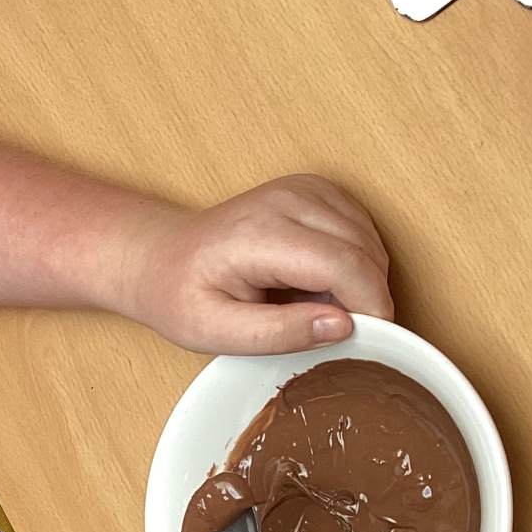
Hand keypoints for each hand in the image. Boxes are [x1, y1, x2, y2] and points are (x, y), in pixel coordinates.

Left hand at [114, 174, 392, 354]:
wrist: (161, 258)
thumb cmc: (180, 296)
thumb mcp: (217, 332)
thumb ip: (279, 333)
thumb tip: (344, 326)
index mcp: (263, 233)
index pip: (344, 265)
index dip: (369, 307)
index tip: (370, 343)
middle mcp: (290, 199)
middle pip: (365, 253)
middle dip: (364, 300)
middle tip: (327, 333)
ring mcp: (306, 189)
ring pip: (370, 242)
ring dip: (357, 282)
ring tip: (309, 308)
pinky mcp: (317, 191)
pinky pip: (361, 232)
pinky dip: (352, 264)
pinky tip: (314, 285)